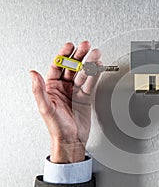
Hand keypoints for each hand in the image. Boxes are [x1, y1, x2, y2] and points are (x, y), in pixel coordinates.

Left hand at [30, 41, 101, 162]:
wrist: (71, 140)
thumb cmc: (57, 127)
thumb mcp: (45, 109)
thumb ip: (39, 90)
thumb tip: (32, 74)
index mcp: (51, 88)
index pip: (57, 67)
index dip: (63, 56)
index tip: (69, 47)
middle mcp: (63, 88)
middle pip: (72, 68)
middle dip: (79, 56)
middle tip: (86, 46)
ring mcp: (75, 92)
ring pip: (83, 74)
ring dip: (89, 64)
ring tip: (96, 55)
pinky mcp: (85, 97)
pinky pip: (91, 83)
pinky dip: (95, 75)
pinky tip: (98, 67)